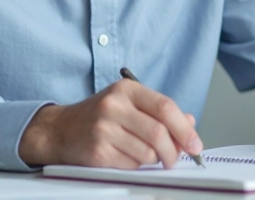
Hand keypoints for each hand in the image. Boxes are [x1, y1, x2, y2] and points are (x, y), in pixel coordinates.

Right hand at [18, 78, 201, 168]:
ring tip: (145, 156)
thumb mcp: (128, 104)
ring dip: (153, 160)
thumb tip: (190, 123)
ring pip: (147, 152)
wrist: (60, 129)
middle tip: (175, 159)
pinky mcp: (97, 151)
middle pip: (159, 133)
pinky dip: (136, 166)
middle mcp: (114, 105)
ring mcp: (103, 128)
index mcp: (126, 89)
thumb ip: (159, 112)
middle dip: (174, 152)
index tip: (195, 145)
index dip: (185, 129)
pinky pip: (131, 165)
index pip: (165, 107)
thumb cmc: (99, 116)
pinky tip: (126, 158)